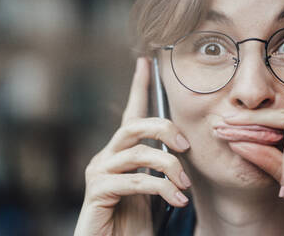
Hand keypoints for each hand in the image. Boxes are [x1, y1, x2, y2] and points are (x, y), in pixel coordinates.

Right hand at [74, 57, 191, 235]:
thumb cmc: (134, 221)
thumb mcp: (154, 189)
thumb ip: (161, 168)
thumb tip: (184, 147)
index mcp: (121, 153)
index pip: (131, 113)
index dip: (139, 87)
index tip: (146, 63)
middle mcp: (106, 157)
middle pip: (134, 125)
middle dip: (164, 129)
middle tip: (186, 145)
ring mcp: (99, 173)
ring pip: (137, 152)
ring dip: (168, 166)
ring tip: (185, 186)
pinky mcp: (97, 193)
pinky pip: (134, 181)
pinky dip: (161, 188)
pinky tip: (178, 200)